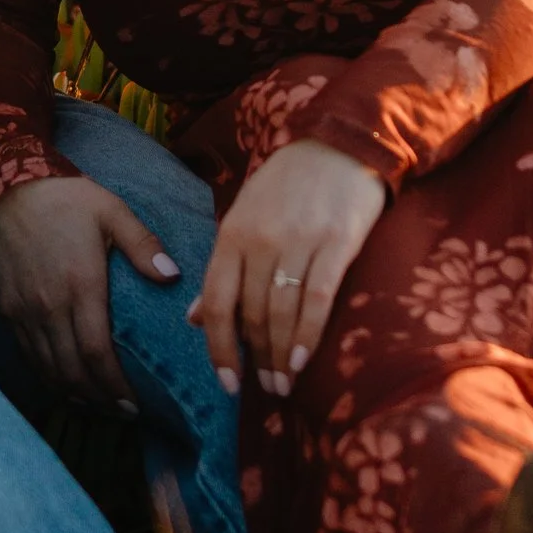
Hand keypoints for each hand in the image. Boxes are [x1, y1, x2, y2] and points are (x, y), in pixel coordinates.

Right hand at [0, 173, 180, 410]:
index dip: (114, 386)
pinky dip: (47, 377)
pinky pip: (28, 355)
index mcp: (80, 285)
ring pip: (48, 369)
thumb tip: (173, 277)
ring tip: (98, 405)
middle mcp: (49, 305)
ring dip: (73, 393)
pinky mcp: (8, 309)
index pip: (96, 353)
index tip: (133, 404)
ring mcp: (25, 311)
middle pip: (72, 370)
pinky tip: (65, 384)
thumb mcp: (113, 212)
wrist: (11, 188)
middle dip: (98, 399)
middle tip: (122, 412)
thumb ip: (144, 246)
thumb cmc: (68, 200)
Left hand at [192, 142, 385, 391]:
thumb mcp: (244, 217)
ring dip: (281, 356)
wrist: (339, 143)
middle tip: (265, 389)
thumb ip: (223, 269)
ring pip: (281, 312)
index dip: (219, 348)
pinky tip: (304, 360)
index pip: (216, 301)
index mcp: (232, 234)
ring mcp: (299, 241)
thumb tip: (193, 319)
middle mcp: (260, 240)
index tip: (227, 383)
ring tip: (285, 383)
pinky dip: (308, 334)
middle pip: (251, 313)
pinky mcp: (337, 243)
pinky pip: (318, 298)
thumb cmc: (288, 185)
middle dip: (256, 359)